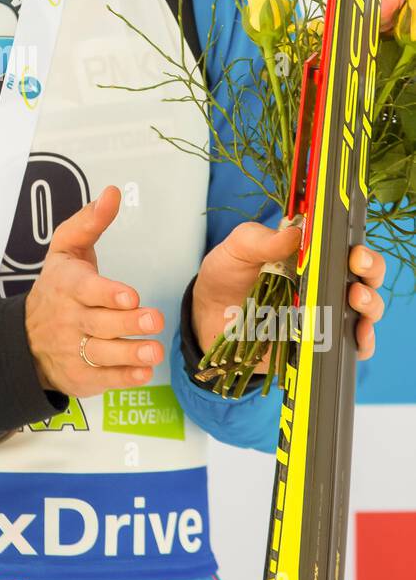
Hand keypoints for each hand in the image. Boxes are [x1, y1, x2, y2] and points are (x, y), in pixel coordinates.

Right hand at [25, 184, 164, 396]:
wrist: (24, 339)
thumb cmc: (57, 288)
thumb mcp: (66, 251)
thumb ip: (90, 222)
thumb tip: (113, 193)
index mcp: (67, 286)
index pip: (86, 290)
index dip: (107, 293)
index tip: (130, 295)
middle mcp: (69, 319)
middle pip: (100, 323)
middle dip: (128, 323)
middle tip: (155, 320)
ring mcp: (72, 351)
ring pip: (103, 354)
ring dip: (130, 353)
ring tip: (154, 351)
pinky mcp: (79, 376)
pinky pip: (103, 379)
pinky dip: (123, 378)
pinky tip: (143, 372)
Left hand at [191, 221, 384, 370]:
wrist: (208, 318)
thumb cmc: (227, 276)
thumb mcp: (237, 250)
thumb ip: (260, 240)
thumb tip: (294, 233)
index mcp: (310, 255)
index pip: (346, 246)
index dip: (357, 246)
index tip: (352, 249)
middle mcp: (324, 283)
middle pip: (366, 276)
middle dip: (371, 270)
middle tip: (358, 267)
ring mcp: (325, 314)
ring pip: (365, 310)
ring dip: (369, 304)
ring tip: (355, 299)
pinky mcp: (320, 343)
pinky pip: (351, 346)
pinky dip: (361, 342)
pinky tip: (357, 336)